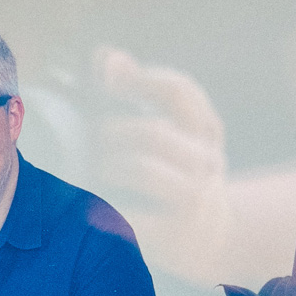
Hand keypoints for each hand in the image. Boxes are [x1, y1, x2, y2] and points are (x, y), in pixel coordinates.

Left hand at [93, 47, 230, 279]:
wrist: (204, 240)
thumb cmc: (168, 176)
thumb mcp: (163, 133)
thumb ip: (134, 92)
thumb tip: (105, 55)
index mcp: (203, 129)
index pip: (179, 92)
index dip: (142, 79)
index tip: (105, 74)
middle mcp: (205, 159)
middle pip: (151, 132)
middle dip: (111, 132)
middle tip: (91, 140)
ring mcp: (194, 197)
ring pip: (139, 168)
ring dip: (107, 166)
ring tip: (96, 171)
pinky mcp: (175, 231)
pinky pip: (129, 212)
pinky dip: (104, 203)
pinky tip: (92, 203)